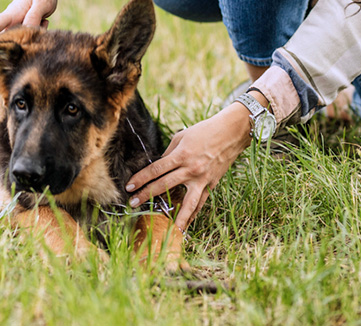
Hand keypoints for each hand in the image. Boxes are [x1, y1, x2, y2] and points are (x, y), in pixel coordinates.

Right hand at [0, 0, 56, 41]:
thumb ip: (34, 16)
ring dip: (32, 39)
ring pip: (18, 43)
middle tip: (38, 30)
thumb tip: (27, 30)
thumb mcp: (42, 2)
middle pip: (3, 41)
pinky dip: (37, 37)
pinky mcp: (23, 33)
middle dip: (20, 44)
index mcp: (10, 15)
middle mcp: (10, 24)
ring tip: (42, 22)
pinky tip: (43, 23)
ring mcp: (15, 29)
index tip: (3, 45)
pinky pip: (28, 42)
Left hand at [125, 102, 253, 231]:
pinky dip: (193, 214)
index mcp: (182, 155)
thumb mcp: (182, 136)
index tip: (129, 186)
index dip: (141, 178)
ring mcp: (202, 179)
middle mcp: (191, 169)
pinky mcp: (211, 184)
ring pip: (187, 203)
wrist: (231, 133)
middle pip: (164, 185)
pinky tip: (186, 224)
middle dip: (147, 195)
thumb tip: (159, 166)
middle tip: (133, 203)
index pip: (156, 169)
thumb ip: (169, 152)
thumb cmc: (204, 131)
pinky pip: (200, 202)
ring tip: (167, 231)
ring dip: (176, 217)